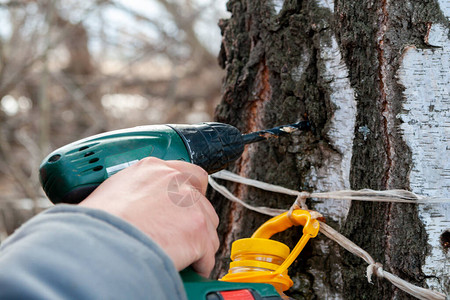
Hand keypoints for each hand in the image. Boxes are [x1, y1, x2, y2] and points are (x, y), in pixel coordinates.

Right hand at [79, 157, 219, 276]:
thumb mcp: (113, 192)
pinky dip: (199, 265)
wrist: (101, 245)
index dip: (190, 193)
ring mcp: (190, 205)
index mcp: (153, 169)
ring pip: (209, 227)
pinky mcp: (198, 230)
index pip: (187, 173)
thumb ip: (136, 191)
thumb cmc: (97, 225)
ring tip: (180, 255)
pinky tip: (184, 268)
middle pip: (202, 201)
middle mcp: (175, 181)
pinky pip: (208, 254)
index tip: (186, 207)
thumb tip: (140, 207)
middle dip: (196, 219)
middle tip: (183, 234)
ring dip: (199, 243)